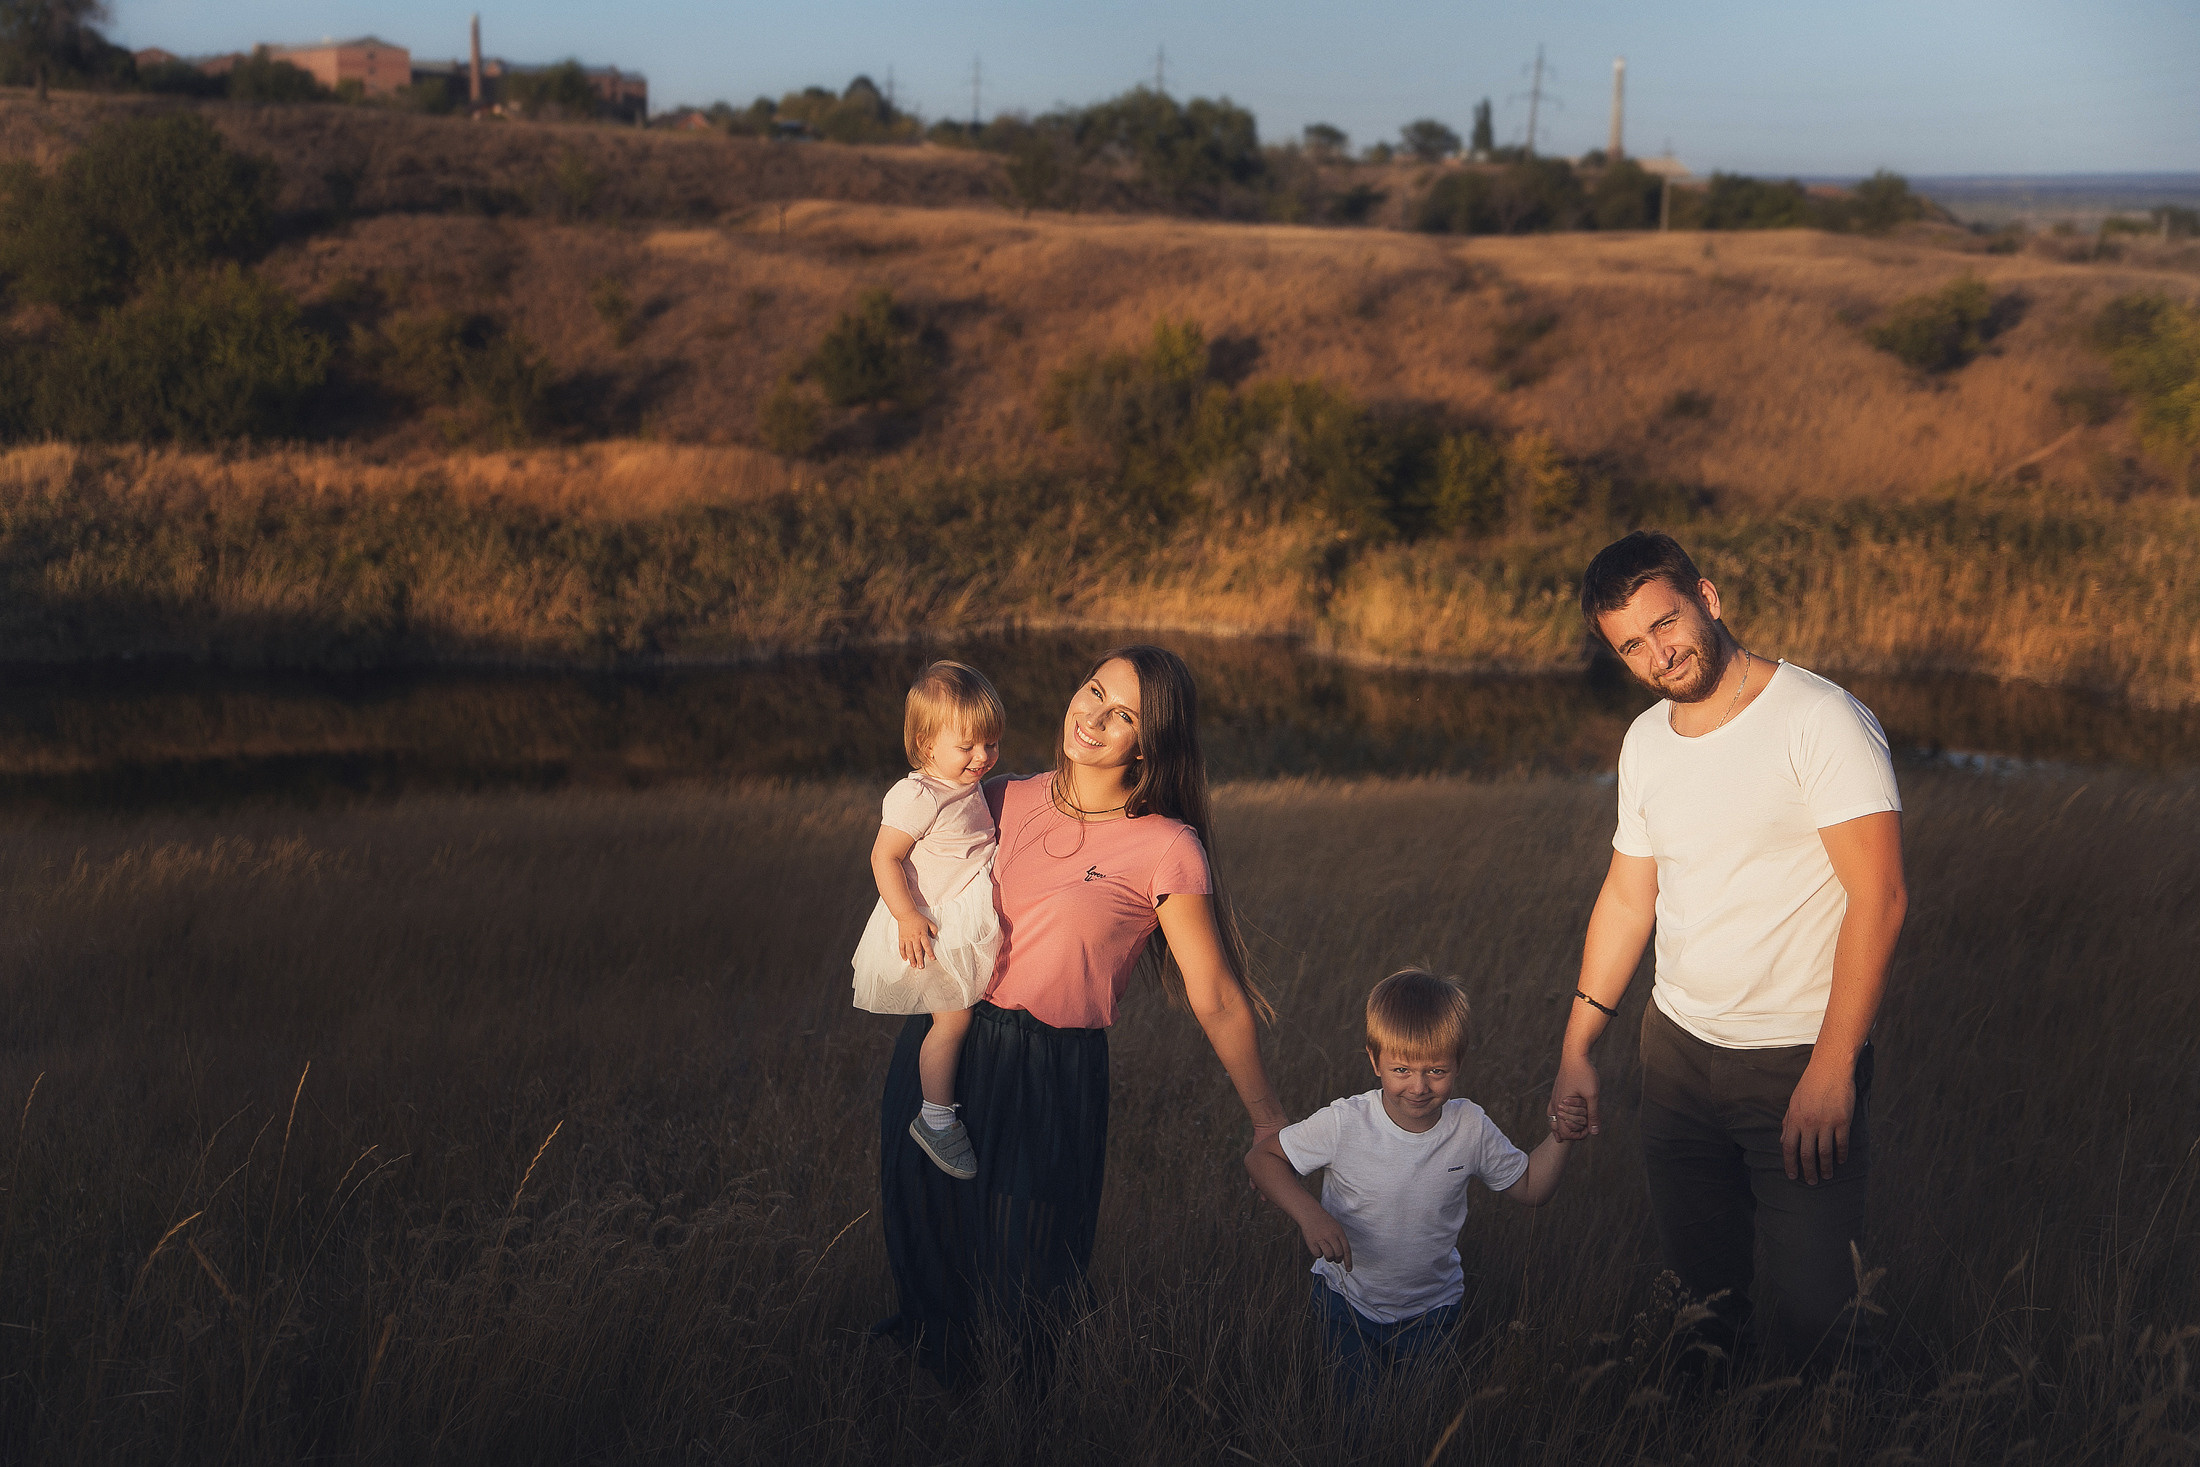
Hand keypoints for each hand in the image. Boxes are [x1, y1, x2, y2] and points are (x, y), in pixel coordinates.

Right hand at [895, 913, 938, 968]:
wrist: (906, 913)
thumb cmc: (918, 918)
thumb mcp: (929, 922)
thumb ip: (934, 929)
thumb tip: (934, 937)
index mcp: (922, 934)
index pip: (927, 945)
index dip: (930, 953)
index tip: (932, 959)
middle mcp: (914, 938)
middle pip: (917, 951)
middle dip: (919, 960)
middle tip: (921, 967)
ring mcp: (907, 939)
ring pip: (909, 951)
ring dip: (911, 959)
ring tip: (913, 965)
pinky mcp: (901, 938)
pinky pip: (902, 947)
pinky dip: (903, 954)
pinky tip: (905, 959)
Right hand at [1299, 1208, 1351, 1271]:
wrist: (1310, 1214)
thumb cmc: (1324, 1222)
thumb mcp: (1336, 1228)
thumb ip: (1340, 1241)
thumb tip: (1343, 1257)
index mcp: (1339, 1232)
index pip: (1346, 1249)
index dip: (1348, 1261)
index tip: (1349, 1269)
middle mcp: (1331, 1235)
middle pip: (1338, 1254)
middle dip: (1337, 1259)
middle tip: (1335, 1259)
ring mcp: (1321, 1239)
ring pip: (1329, 1256)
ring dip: (1329, 1258)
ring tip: (1326, 1252)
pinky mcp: (1312, 1242)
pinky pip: (1318, 1254)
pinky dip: (1318, 1253)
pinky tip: (1317, 1246)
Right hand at [1551, 1052, 1601, 1138]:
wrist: (1574, 1055)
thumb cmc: (1584, 1074)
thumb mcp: (1592, 1095)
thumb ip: (1593, 1115)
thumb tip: (1594, 1133)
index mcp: (1561, 1106)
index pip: (1564, 1132)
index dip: (1577, 1136)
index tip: (1589, 1130)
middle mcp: (1555, 1104)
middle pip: (1557, 1128)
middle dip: (1572, 1132)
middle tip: (1585, 1129)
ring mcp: (1554, 1097)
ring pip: (1552, 1119)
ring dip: (1564, 1125)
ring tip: (1574, 1129)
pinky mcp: (1557, 1092)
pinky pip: (1553, 1110)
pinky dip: (1559, 1117)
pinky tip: (1566, 1116)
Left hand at [1781, 1055, 1854, 1184]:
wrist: (1830, 1069)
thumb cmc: (1810, 1085)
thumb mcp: (1794, 1103)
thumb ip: (1788, 1123)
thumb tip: (1784, 1142)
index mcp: (1795, 1119)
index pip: (1789, 1148)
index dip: (1790, 1164)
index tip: (1793, 1176)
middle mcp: (1809, 1123)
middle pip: (1807, 1154)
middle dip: (1809, 1171)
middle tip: (1812, 1182)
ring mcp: (1827, 1123)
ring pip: (1825, 1153)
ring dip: (1826, 1168)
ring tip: (1827, 1175)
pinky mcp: (1843, 1121)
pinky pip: (1842, 1143)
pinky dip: (1841, 1155)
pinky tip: (1841, 1161)